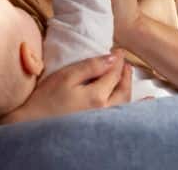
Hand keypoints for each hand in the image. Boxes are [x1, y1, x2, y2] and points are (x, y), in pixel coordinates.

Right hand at [4, 49, 131, 122]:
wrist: (32, 126)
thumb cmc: (45, 100)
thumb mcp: (66, 77)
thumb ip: (90, 67)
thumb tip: (112, 58)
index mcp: (97, 95)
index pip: (114, 73)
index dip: (117, 60)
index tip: (118, 50)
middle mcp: (105, 110)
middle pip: (123, 88)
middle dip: (125, 73)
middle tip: (123, 62)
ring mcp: (103, 121)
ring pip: (125, 102)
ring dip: (128, 87)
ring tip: (127, 76)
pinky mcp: (98, 127)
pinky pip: (122, 117)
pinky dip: (136, 110)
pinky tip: (145, 105)